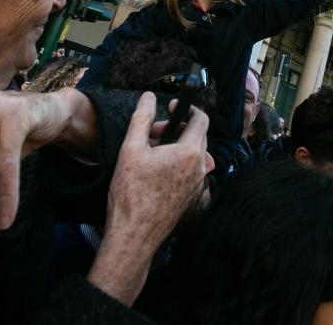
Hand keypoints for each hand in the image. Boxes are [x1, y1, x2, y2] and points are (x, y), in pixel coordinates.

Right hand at [88, 93, 211, 304]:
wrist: (134, 235)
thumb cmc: (132, 193)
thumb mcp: (131, 149)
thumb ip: (142, 119)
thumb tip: (148, 97)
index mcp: (190, 152)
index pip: (201, 119)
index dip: (187, 108)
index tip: (170, 107)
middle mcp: (200, 167)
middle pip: (197, 136)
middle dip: (176, 128)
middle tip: (153, 133)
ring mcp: (198, 184)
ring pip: (194, 154)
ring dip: (176, 146)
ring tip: (151, 152)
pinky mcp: (192, 197)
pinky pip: (191, 171)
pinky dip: (178, 163)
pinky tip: (155, 171)